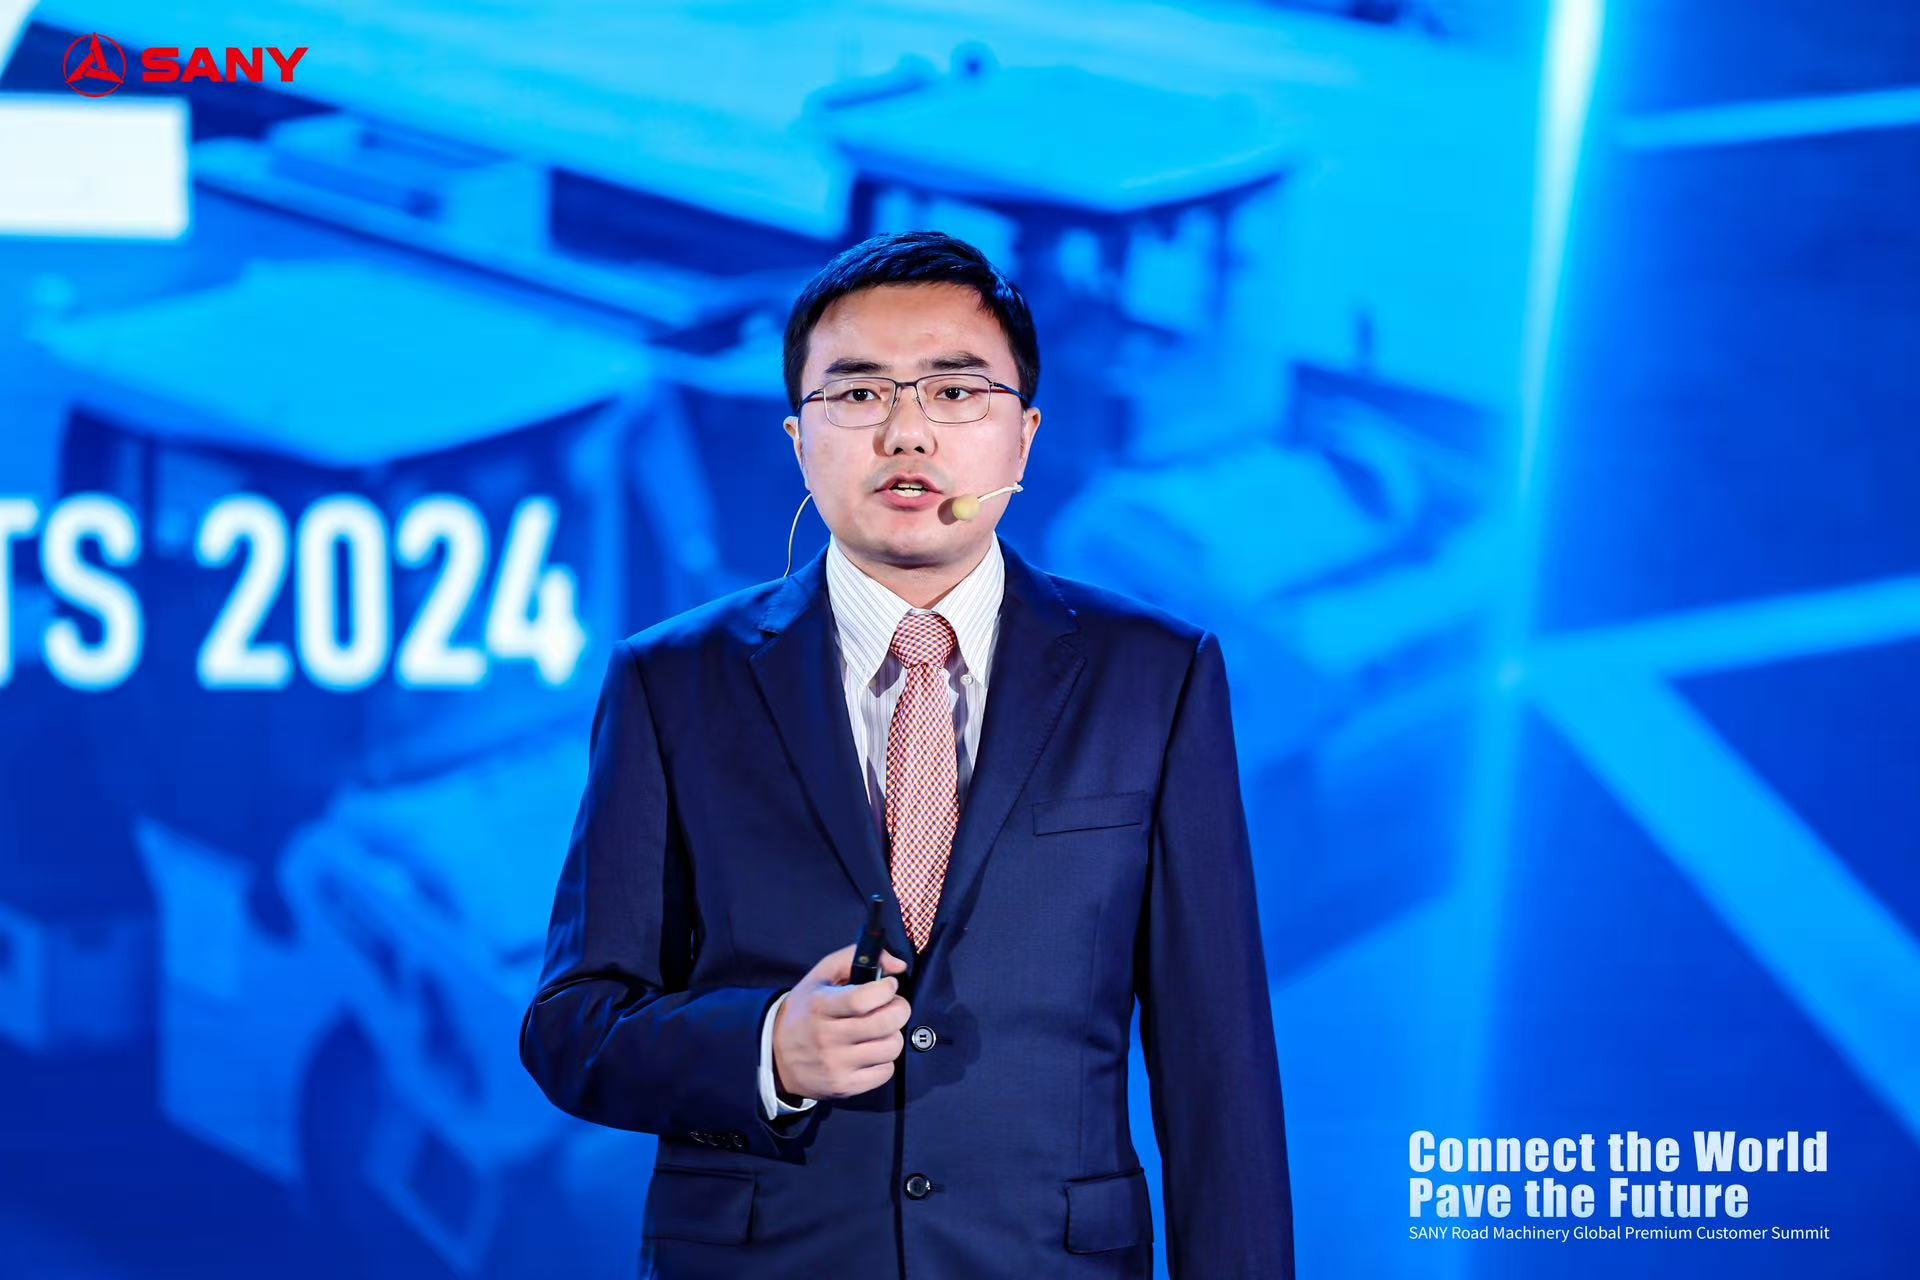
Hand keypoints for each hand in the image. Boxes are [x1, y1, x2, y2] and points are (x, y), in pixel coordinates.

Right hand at [772, 943, 910, 1101]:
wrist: (776, 1055)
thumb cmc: (806, 1009)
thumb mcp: (821, 975)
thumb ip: (856, 957)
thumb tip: (898, 966)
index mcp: (820, 1006)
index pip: (864, 999)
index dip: (887, 989)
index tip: (888, 986)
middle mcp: (826, 1037)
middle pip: (885, 1023)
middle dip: (899, 1010)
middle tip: (892, 1007)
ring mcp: (835, 1065)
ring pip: (891, 1047)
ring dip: (892, 1035)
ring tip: (879, 1031)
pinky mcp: (844, 1086)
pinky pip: (886, 1072)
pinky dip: (884, 1060)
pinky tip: (871, 1052)